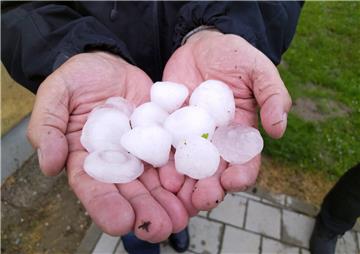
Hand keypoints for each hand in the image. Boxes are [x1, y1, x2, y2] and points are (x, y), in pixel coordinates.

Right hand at [26, 52, 187, 241]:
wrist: (111, 64)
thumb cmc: (79, 78)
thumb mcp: (57, 93)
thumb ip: (48, 125)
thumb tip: (48, 164)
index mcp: (86, 156)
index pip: (93, 186)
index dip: (105, 205)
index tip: (121, 223)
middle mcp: (116, 159)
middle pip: (129, 190)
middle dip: (145, 211)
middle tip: (161, 229)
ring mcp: (141, 150)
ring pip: (155, 181)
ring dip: (168, 201)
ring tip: (181, 218)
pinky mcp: (162, 137)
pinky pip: (174, 156)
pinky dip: (184, 174)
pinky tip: (194, 188)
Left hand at [160, 30, 290, 212]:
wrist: (200, 45)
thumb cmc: (234, 56)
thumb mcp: (258, 70)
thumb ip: (272, 95)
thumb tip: (278, 129)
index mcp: (240, 132)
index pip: (245, 161)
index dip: (241, 174)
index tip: (232, 180)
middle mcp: (215, 140)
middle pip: (214, 172)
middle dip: (209, 188)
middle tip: (201, 199)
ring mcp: (190, 136)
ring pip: (188, 166)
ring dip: (183, 182)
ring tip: (175, 190)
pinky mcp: (169, 127)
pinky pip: (165, 146)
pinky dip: (161, 160)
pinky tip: (156, 169)